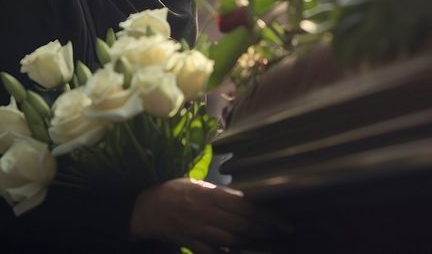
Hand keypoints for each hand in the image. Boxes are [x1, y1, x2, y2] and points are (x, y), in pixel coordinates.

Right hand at [129, 178, 286, 253]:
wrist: (147, 207)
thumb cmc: (176, 191)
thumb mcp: (199, 185)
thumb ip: (222, 194)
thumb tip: (246, 200)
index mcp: (210, 195)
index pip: (245, 207)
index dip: (266, 215)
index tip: (282, 220)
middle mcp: (207, 213)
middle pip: (243, 224)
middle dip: (266, 229)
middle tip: (283, 231)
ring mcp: (200, 231)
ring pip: (232, 239)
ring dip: (252, 242)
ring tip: (269, 242)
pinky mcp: (192, 244)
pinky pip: (214, 252)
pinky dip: (229, 253)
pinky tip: (241, 252)